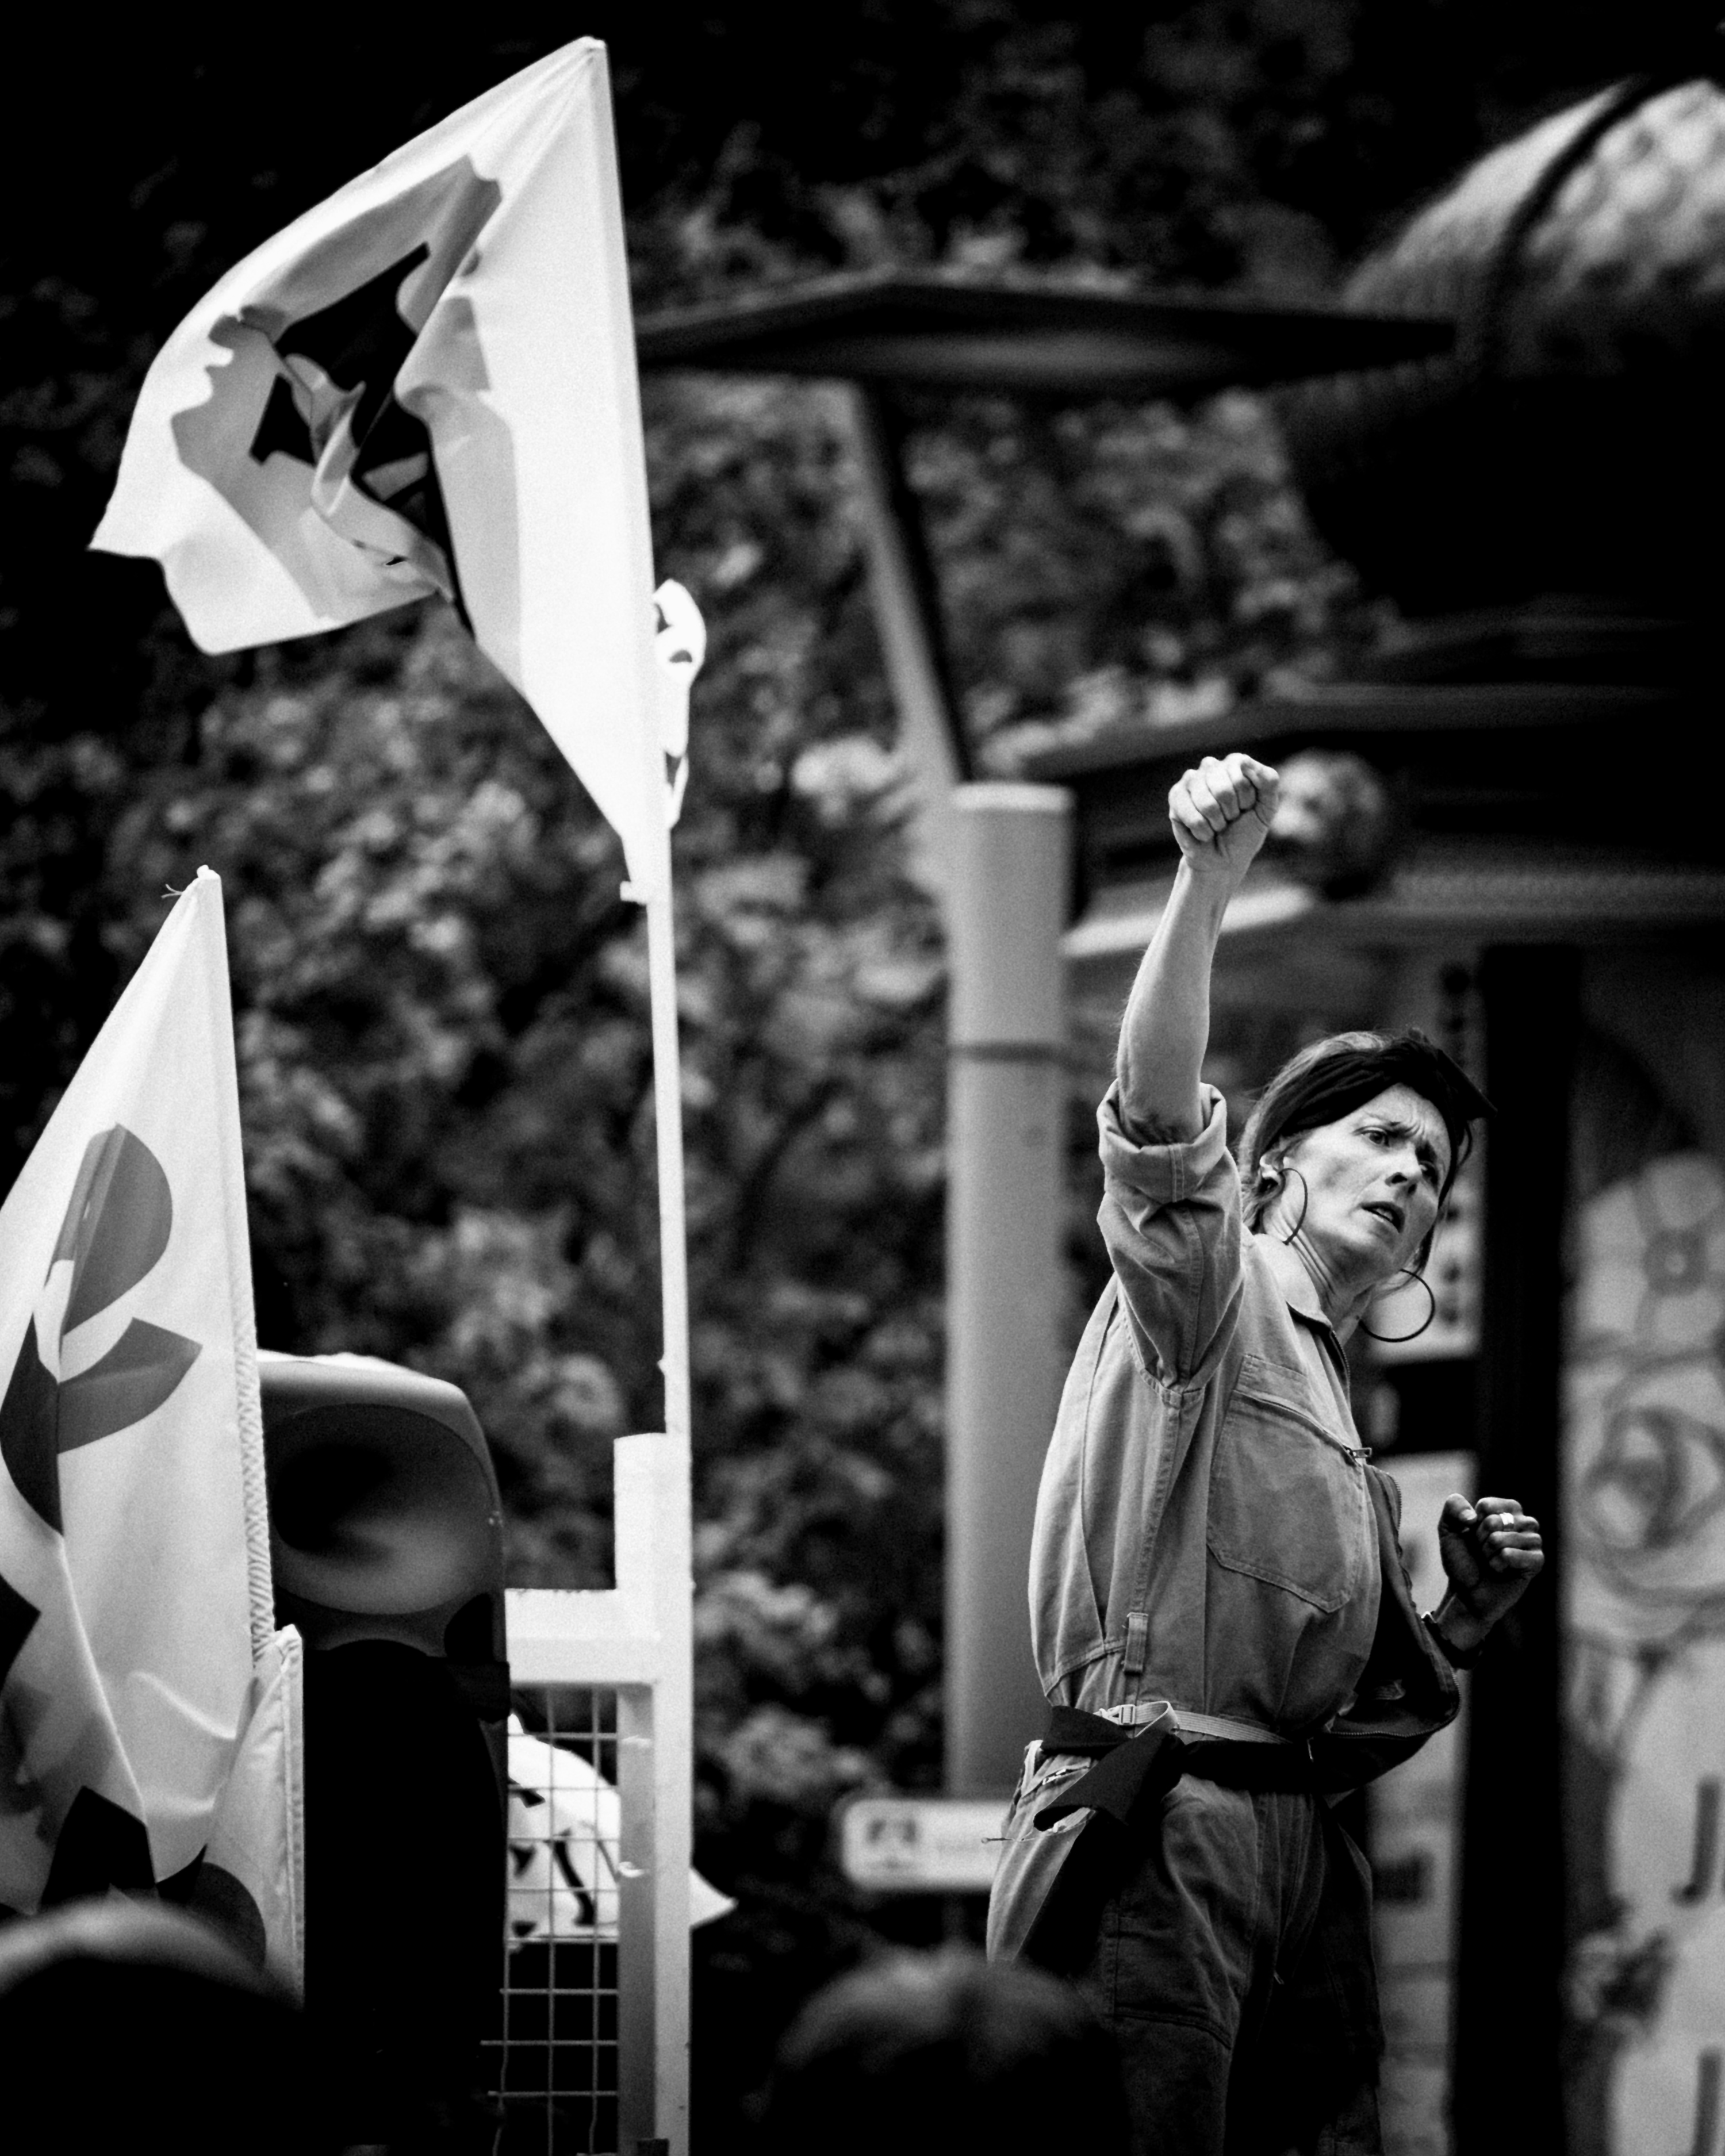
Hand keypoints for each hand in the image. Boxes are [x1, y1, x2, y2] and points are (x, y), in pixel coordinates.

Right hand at [1168, 754, 1279, 880]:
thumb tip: (1244, 761)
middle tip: (1230, 818)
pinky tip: (1202, 831)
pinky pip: (1191, 816)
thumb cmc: (1245, 831)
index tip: (1246, 808)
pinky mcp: (1175, 796)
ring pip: (1207, 804)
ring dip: (1217, 824)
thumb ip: (1268, 781)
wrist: (1224, 859)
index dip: (1246, 800)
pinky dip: (1202, 832)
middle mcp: (1211, 766)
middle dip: (1231, 813)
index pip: (1241, 777)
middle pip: (1224, 790)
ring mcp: (1191, 780)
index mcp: (1235, 763)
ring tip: (1216, 825)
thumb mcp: (1267, 807)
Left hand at [1434, 1493, 1544, 1649]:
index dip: (1472, 1524)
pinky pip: (1511, 1555)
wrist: (1467, 1592)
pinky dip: (1498, 1564)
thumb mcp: (1448, 1529)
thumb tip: (1472, 1517)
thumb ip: (1453, 1507)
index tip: (1473, 1535)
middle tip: (1483, 1552)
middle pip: (1493, 1522)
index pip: (1486, 1506)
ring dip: (1487, 1554)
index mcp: (1506, 1508)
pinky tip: (1501, 1571)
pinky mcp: (1537, 1561)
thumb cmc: (1462, 1559)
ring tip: (1491, 1562)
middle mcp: (1524, 1521)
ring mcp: (1533, 1541)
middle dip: (1480, 1540)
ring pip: (1500, 1539)